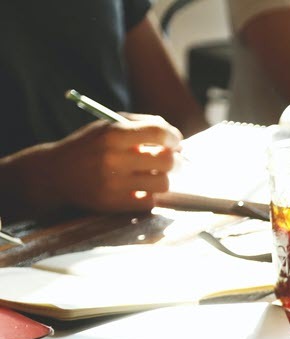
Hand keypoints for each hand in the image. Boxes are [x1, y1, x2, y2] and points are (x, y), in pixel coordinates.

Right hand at [21, 116, 180, 212]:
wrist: (54, 173)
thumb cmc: (89, 146)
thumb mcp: (108, 126)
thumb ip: (141, 124)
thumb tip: (175, 138)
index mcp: (113, 134)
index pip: (158, 133)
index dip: (174, 138)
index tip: (175, 142)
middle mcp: (113, 158)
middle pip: (166, 161)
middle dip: (176, 160)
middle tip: (173, 161)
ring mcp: (112, 183)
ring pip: (162, 184)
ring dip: (164, 179)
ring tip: (156, 175)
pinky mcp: (112, 203)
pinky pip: (149, 201)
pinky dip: (150, 195)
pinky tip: (142, 188)